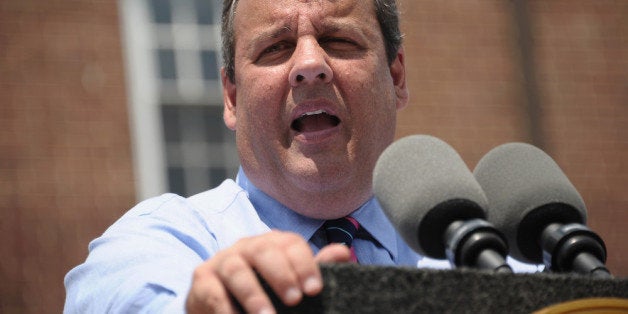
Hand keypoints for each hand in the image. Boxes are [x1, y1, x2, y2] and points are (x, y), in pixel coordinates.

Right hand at [185, 230, 350, 313]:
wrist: (220, 304)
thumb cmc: (263, 290)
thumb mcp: (290, 281)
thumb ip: (313, 269)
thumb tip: (344, 252)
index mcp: (272, 244)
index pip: (290, 243)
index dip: (304, 264)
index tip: (315, 290)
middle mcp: (247, 247)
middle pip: (263, 250)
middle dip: (281, 274)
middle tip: (295, 300)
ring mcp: (222, 261)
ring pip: (236, 269)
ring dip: (252, 293)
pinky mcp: (202, 279)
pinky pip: (212, 291)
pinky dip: (224, 307)